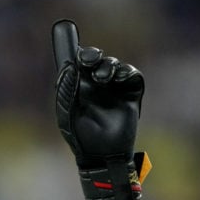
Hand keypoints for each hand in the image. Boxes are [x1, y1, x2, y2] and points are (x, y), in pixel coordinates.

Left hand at [52, 20, 146, 199]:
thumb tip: (69, 65)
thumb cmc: (81, 137)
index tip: (72, 44)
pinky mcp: (130, 93)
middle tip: (89, 60)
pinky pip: (132, 75)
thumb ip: (68, 89)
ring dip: (108, 66)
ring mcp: (113, 88)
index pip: (75, 62)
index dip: (75, 50)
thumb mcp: (68, 113)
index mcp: (76, 87)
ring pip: (112, 65)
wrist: (103, 155)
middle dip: (92, 55)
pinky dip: (127, 72)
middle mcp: (94, 84)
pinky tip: (120, 77)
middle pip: (95, 59)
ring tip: (102, 78)